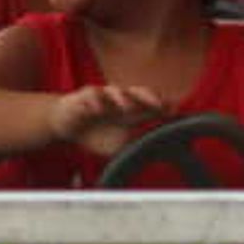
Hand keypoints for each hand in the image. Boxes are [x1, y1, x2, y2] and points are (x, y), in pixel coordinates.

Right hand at [48, 82, 172, 147]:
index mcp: (130, 109)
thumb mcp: (119, 144)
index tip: (176, 111)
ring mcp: (101, 95)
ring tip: (128, 107)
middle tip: (159, 104)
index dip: (163, 106)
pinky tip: (97, 109)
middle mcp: (119, 99)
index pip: (150, 104)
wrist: (66, 126)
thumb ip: (135, 145)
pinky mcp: (83, 96)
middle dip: (148, 97)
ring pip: (114, 91)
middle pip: (137, 92)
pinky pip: (90, 95)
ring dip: (122, 98)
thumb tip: (154, 152)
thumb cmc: (96, 134)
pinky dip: (93, 101)